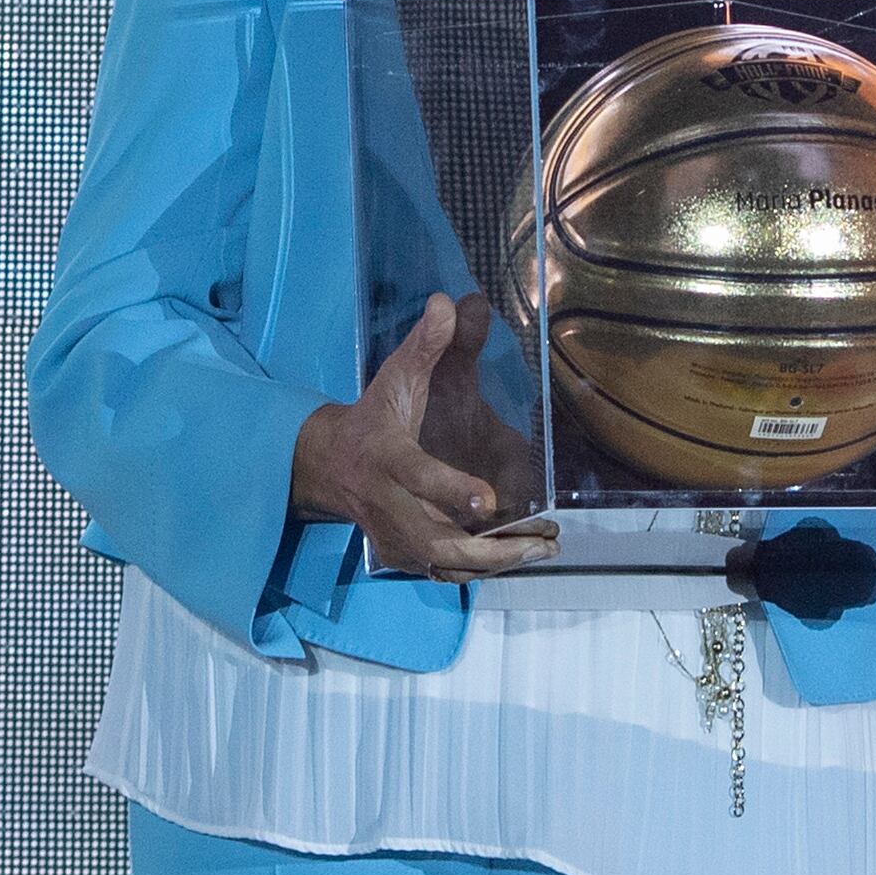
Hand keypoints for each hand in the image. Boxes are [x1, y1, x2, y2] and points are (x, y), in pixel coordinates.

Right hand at [290, 292, 558, 582]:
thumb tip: (452, 302)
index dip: (450, 490)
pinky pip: (444, 572)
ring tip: (544, 548)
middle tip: (541, 541)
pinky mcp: (402, 555)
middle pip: (435, 540)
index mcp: (385, 456)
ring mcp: (394, 535)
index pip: (417, 476)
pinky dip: (483, 569)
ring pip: (445, 564)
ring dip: (496, 562)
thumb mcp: (396, 376)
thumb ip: (428, 345)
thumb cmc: (374, 416)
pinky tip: (521, 555)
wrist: (331, 465)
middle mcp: (388, 504)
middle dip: (488, 548)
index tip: (489, 499)